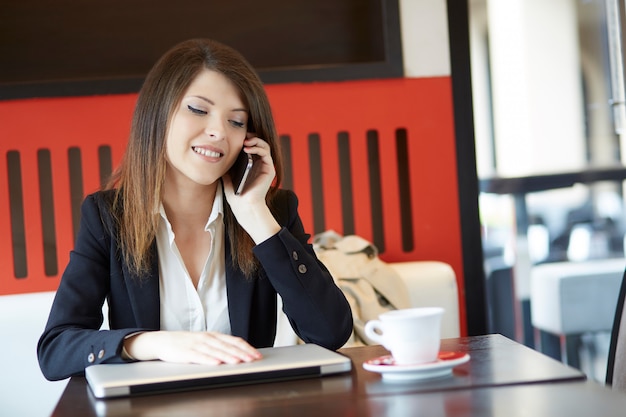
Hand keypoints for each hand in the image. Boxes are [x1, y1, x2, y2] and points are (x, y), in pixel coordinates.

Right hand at [124, 331, 262, 364]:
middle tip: (253, 360)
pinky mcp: (187, 352)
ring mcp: (197, 344)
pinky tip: (217, 364)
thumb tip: (238, 353)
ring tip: (239, 362)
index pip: (234, 341)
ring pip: (216, 351)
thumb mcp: (205, 341)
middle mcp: (207, 338)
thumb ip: (220, 346)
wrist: (163, 340)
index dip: (246, 348)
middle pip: (228, 346)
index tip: (256, 355)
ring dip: (228, 356)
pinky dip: (209, 360)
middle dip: (242, 353)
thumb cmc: (186, 342)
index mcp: (214, 335)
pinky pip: (200, 356)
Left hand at [223, 134, 280, 242]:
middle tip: (242, 134)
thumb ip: (226, 167)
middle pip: (259, 143)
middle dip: (251, 136)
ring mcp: (265, 167)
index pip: (251, 146)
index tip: (236, 135)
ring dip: (256, 140)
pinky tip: (248, 148)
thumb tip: (218, 156)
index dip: (245, 138)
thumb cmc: (236, 196)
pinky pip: (266, 154)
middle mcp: (259, 164)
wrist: (244, 207)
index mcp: (250, 165)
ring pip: (264, 146)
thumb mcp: (227, 177)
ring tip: (245, 140)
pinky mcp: (269, 170)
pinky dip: (258, 148)